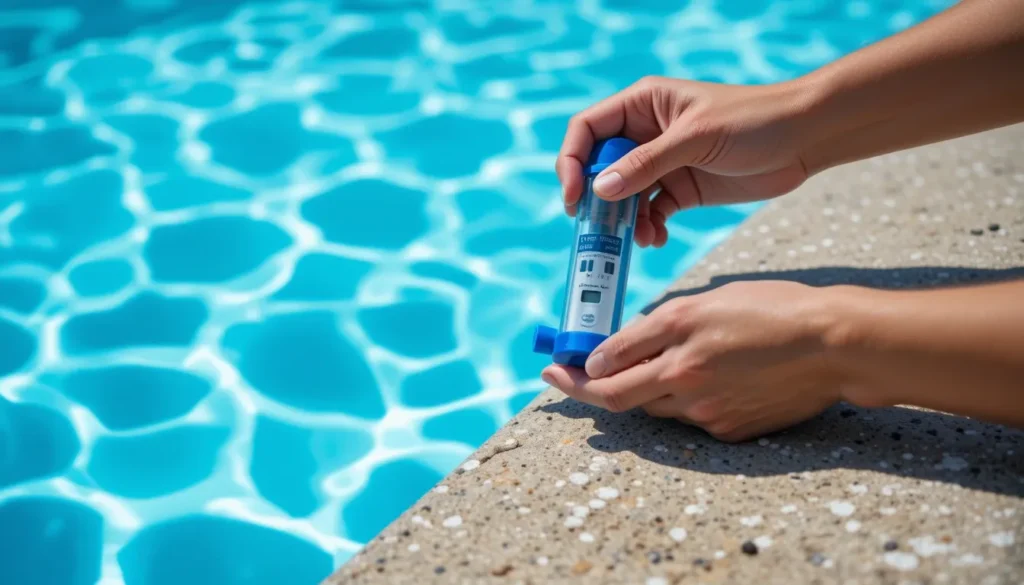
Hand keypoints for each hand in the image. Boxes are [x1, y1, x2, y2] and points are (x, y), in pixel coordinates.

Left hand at [541, 281, 845, 441]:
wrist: (833, 345)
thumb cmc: (773, 310)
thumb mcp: (707, 302)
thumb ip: (656, 328)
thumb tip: (612, 352)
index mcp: (678, 339)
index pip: (608, 365)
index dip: (575, 371)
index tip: (554, 368)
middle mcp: (685, 379)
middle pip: (618, 398)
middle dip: (584, 390)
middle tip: (560, 378)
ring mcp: (707, 411)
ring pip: (652, 407)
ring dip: (635, 392)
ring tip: (641, 368)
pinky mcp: (729, 430)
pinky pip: (687, 419)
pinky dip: (677, 401)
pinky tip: (698, 379)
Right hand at [556, 76, 814, 247]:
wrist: (805, 138)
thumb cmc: (754, 121)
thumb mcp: (695, 139)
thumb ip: (646, 165)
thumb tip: (599, 190)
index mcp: (642, 104)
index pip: (587, 130)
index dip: (572, 161)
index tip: (575, 196)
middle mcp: (645, 133)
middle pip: (599, 167)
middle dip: (597, 200)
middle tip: (598, 229)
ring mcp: (662, 163)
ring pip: (623, 196)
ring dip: (624, 221)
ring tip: (639, 238)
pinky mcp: (681, 189)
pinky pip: (650, 212)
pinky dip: (648, 229)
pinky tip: (657, 239)